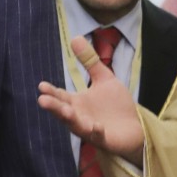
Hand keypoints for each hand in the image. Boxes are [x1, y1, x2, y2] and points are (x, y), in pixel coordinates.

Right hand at [38, 36, 144, 166]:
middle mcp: (80, 117)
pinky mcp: (105, 139)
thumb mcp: (104, 79)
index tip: (41, 85)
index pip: (61, 97)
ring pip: (77, 126)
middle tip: (42, 100)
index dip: (51, 92)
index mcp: (77, 103)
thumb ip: (90, 61)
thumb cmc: (116, 105)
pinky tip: (96, 126)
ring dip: (71, 119)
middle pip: (63, 112)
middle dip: (54, 107)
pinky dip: (96, 132)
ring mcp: (91, 129)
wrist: (135, 127)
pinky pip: (99, 136)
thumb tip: (75, 37)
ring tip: (65, 111)